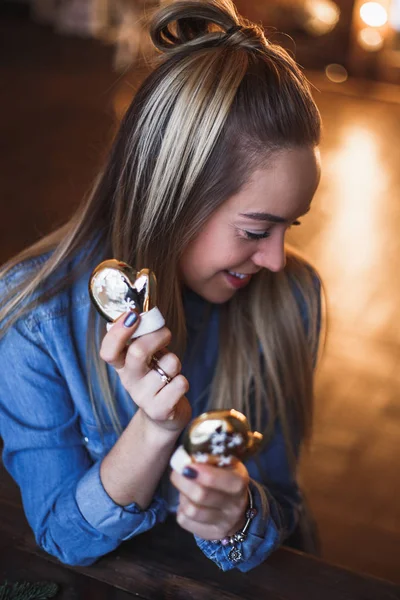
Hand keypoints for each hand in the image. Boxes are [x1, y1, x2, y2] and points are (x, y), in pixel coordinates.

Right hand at [99, 311, 191, 432]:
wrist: (163, 416)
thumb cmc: (156, 376)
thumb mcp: (147, 356)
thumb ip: (143, 337)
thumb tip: (145, 313)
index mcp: (121, 365)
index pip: (108, 350)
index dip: (118, 332)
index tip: (133, 315)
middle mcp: (128, 381)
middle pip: (138, 352)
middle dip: (158, 336)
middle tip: (166, 335)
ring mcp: (142, 397)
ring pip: (168, 364)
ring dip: (175, 362)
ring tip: (170, 371)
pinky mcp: (159, 410)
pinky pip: (180, 383)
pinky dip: (182, 381)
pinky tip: (174, 388)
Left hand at [170, 461, 249, 539]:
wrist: (238, 506)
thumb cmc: (226, 477)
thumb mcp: (225, 463)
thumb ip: (209, 458)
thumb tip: (186, 456)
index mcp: (239, 481)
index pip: (214, 479)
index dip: (196, 472)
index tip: (185, 465)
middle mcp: (235, 505)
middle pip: (200, 495)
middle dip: (182, 481)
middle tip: (177, 472)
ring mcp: (224, 523)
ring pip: (190, 510)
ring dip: (182, 496)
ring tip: (185, 488)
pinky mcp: (210, 534)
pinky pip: (184, 521)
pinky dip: (181, 508)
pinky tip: (188, 501)